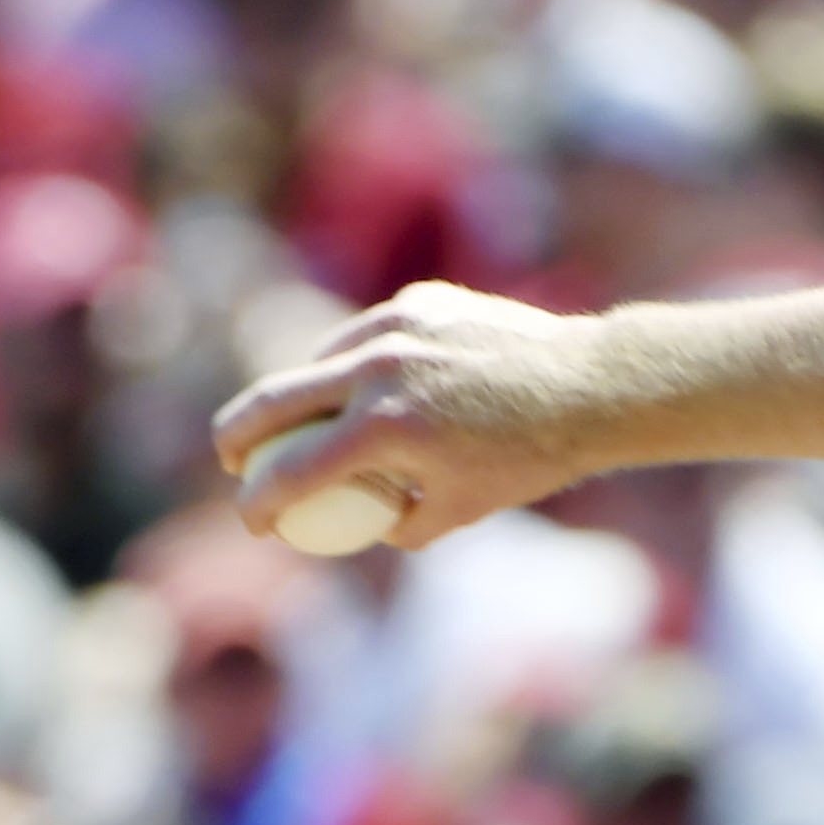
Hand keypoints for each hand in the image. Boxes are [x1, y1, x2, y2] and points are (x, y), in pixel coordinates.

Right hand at [212, 283, 596, 552]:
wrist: (589, 388)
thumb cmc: (530, 458)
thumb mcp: (463, 508)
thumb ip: (400, 523)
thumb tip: (359, 523)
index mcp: (386, 430)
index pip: (291, 473)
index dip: (259, 504)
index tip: (254, 522)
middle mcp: (378, 371)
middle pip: (270, 401)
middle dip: (237, 437)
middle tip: (233, 460)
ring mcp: (396, 328)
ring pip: (318, 362)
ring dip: (302, 396)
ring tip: (312, 425)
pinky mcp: (419, 301)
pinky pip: (366, 336)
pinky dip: (358, 364)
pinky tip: (373, 386)